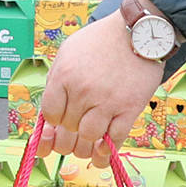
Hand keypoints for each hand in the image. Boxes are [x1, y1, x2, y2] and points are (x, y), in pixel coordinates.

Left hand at [40, 14, 165, 161]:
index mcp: (64, 76)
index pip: (50, 115)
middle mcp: (83, 91)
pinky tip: (101, 155)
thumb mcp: (68, 53)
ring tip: (84, 149)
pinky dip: (106, 151)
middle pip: (68, 129)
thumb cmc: (100, 42)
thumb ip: (57, 82)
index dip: (52, 124)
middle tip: (70, 141)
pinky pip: (115, 138)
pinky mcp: (129, 108)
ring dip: (84, 148)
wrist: (137, 31)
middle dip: (67, 138)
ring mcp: (107, 101)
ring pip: (88, 138)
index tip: (59, 123)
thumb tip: (48, 116)